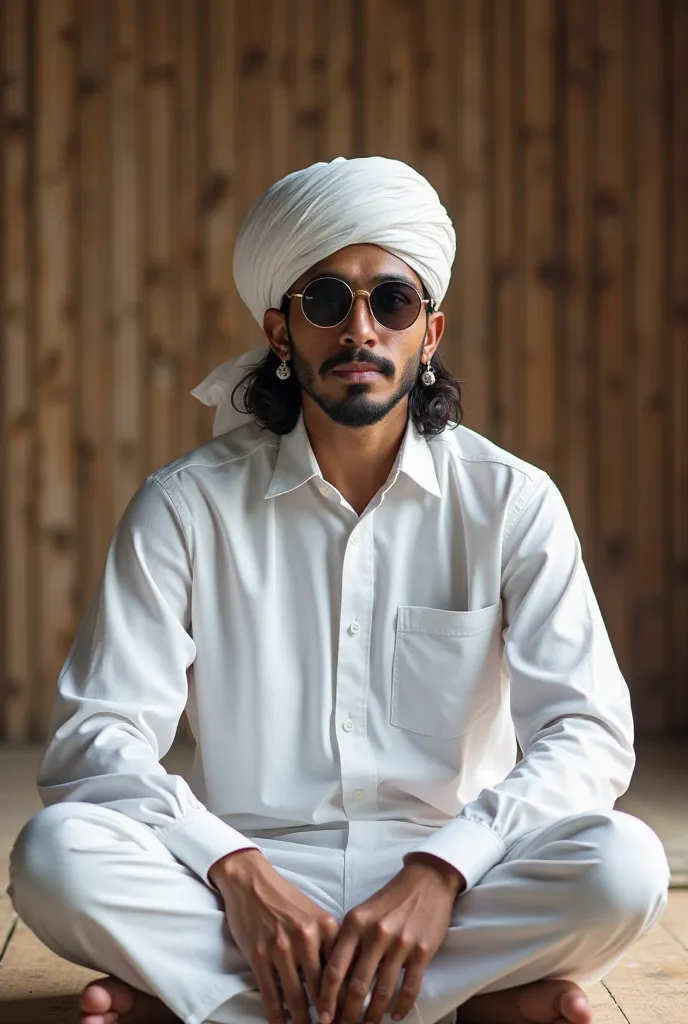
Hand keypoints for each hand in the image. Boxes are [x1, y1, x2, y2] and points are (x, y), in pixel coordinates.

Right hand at [211, 849, 339, 1023]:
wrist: (251, 881)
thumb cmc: (285, 899)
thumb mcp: (315, 914)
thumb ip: (329, 941)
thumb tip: (345, 975)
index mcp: (325, 926)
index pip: (341, 970)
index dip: (346, 998)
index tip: (350, 1016)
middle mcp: (306, 937)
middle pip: (321, 988)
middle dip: (328, 1015)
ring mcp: (281, 947)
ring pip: (296, 996)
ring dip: (303, 1020)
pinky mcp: (259, 954)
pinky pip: (271, 993)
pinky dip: (277, 1015)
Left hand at [318, 855, 463, 1023]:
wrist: (426, 880)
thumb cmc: (390, 899)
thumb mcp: (362, 913)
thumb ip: (348, 941)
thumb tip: (333, 979)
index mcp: (355, 923)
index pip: (334, 968)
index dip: (326, 997)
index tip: (323, 1017)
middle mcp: (375, 934)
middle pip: (357, 986)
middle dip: (348, 1014)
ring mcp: (400, 943)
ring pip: (382, 991)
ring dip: (373, 1015)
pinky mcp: (422, 950)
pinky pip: (410, 987)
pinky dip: (402, 1006)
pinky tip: (395, 1016)